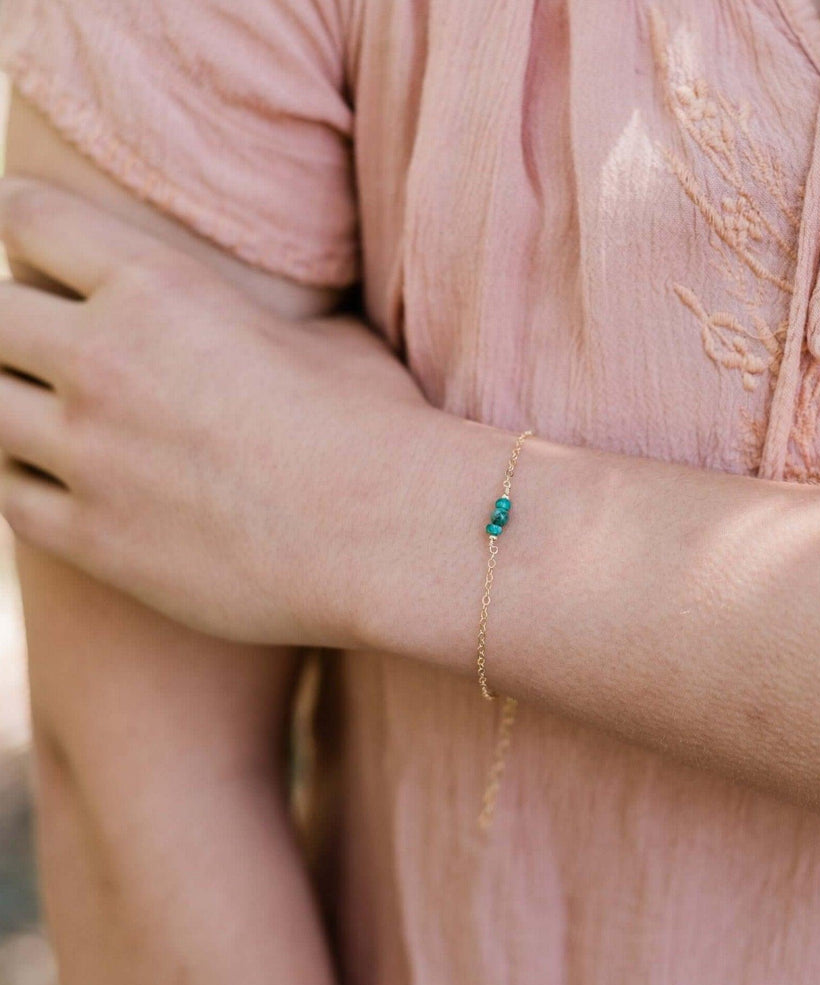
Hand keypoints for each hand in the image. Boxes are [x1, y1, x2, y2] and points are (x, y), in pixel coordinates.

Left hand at [0, 176, 438, 644]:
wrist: (390, 533)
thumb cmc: (379, 427)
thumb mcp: (330, 338)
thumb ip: (263, 317)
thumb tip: (269, 321)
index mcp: (158, 289)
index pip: (28, 219)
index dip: (26, 227)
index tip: (41, 248)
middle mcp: (101, 363)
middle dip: (12, 325)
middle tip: (52, 348)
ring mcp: (88, 457)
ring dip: (13, 409)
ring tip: (61, 421)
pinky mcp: (93, 539)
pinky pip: (9, 499)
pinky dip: (29, 485)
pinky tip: (73, 486)